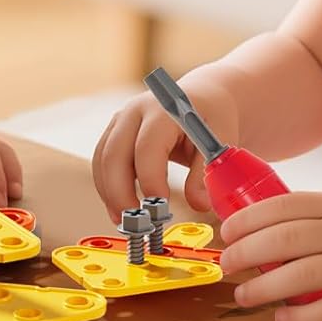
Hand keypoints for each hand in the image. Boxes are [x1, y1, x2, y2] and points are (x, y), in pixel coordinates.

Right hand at [91, 74, 240, 220]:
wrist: (202, 97)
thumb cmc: (211, 117)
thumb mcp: (219, 140)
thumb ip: (206, 172)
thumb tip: (198, 204)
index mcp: (164, 109)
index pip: (147, 147)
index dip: (150, 180)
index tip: (160, 208)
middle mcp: (135, 111)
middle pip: (114, 153)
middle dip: (120, 193)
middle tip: (137, 223)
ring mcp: (121, 121)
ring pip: (102, 160)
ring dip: (109, 194)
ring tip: (126, 222)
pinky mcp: (114, 134)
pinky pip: (102, 163)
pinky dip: (107, 188)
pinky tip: (120, 209)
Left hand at [219, 191, 321, 320]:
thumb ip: (312, 216)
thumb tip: (258, 228)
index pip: (283, 206)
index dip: (248, 219)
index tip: (227, 232)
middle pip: (286, 239)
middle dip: (247, 253)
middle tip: (227, 265)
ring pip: (301, 276)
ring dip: (264, 288)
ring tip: (243, 295)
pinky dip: (299, 317)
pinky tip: (281, 318)